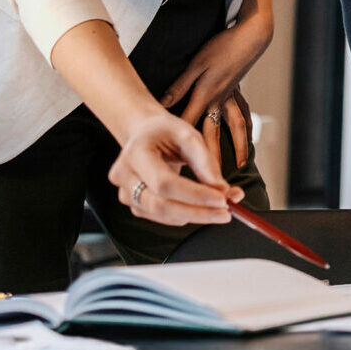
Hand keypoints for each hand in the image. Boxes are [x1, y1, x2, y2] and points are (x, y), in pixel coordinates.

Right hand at [110, 111, 243, 226]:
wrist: (144, 134)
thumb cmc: (167, 133)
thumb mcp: (188, 135)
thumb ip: (205, 162)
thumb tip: (222, 190)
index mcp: (136, 153)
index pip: (164, 182)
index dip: (194, 194)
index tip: (222, 199)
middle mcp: (124, 176)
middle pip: (160, 205)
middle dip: (197, 212)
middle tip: (226, 213)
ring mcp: (125, 194)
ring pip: (162, 215)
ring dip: (195, 216)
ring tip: (221, 211)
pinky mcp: (134, 205)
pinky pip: (162, 217)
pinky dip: (185, 215)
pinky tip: (203, 208)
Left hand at [159, 17, 272, 168]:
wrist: (251, 36)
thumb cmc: (221, 47)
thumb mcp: (196, 64)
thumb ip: (180, 86)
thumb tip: (163, 104)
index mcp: (206, 95)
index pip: (189, 125)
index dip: (181, 146)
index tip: (176, 166)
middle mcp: (220, 101)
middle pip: (213, 135)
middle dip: (211, 159)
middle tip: (211, 181)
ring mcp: (232, 98)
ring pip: (234, 128)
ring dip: (237, 148)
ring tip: (241, 166)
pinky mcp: (239, 92)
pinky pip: (244, 115)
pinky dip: (247, 129)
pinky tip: (248, 139)